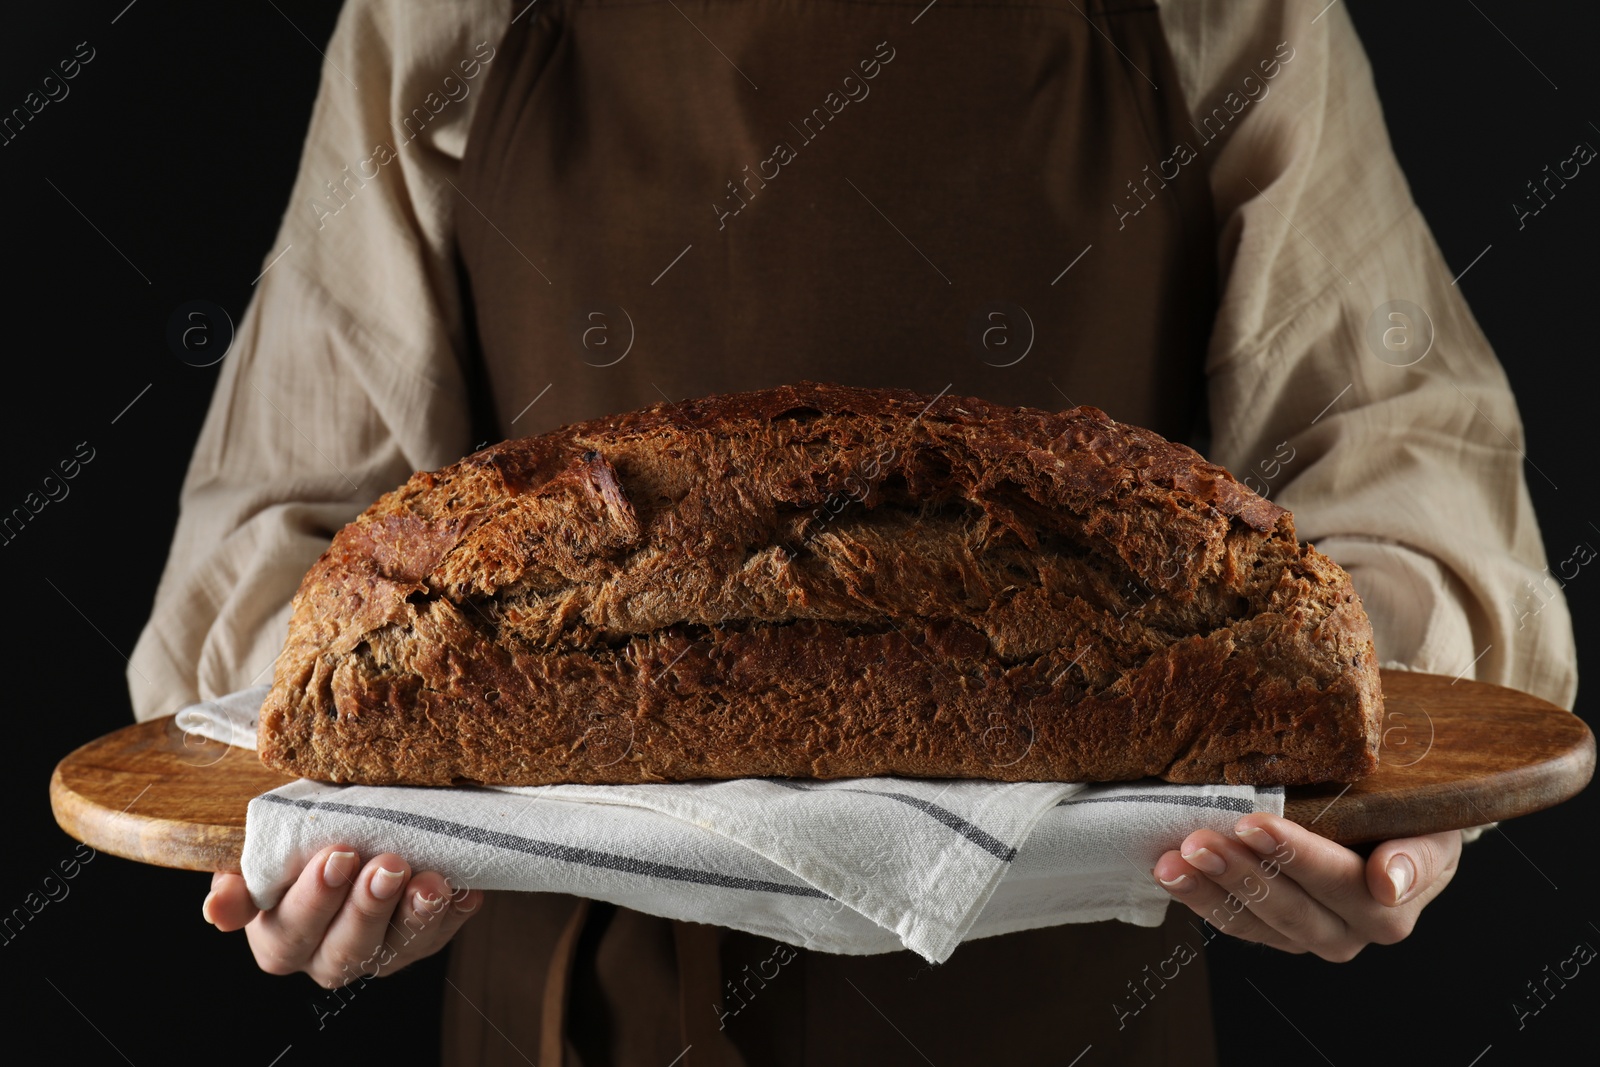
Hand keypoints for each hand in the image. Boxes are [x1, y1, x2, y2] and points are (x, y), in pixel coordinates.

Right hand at [201, 843, 482, 987]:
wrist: (349, 828)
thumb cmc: (300, 835)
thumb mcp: (265, 846)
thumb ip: (242, 874)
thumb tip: (216, 908)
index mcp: (280, 934)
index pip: (290, 931)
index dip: (314, 900)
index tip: (338, 856)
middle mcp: (326, 955)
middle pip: (345, 948)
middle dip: (368, 906)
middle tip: (389, 864)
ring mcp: (377, 953)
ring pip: (395, 949)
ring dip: (415, 916)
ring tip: (431, 882)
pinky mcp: (420, 943)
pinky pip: (440, 936)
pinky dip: (454, 913)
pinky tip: (466, 888)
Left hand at [1151, 813, 1460, 961]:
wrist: (1402, 833)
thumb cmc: (1414, 820)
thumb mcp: (1432, 828)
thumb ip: (1417, 855)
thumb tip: (1389, 882)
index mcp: (1390, 907)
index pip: (1340, 883)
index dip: (1296, 856)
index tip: (1255, 824)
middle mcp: (1349, 932)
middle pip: (1291, 909)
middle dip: (1240, 873)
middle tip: (1199, 839)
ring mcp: (1307, 936)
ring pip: (1255, 923)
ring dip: (1209, 891)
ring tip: (1173, 861)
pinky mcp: (1274, 932)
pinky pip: (1235, 922)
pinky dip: (1201, 897)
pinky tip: (1171, 871)